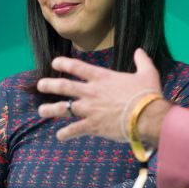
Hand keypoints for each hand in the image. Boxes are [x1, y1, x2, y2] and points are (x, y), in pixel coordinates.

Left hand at [37, 48, 162, 141]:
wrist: (147, 116)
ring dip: (50, 109)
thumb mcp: (147, 73)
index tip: (54, 63)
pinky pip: (74, 130)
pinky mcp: (92, 125)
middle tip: (40, 85)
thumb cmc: (147, 94)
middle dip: (49, 85)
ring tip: (41, 111)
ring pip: (63, 108)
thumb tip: (140, 51)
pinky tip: (60, 136)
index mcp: (102, 77)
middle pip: (64, 86)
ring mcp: (89, 109)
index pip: (77, 67)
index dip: (64, 63)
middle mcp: (91, 92)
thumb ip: (142, 61)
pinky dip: (66, 133)